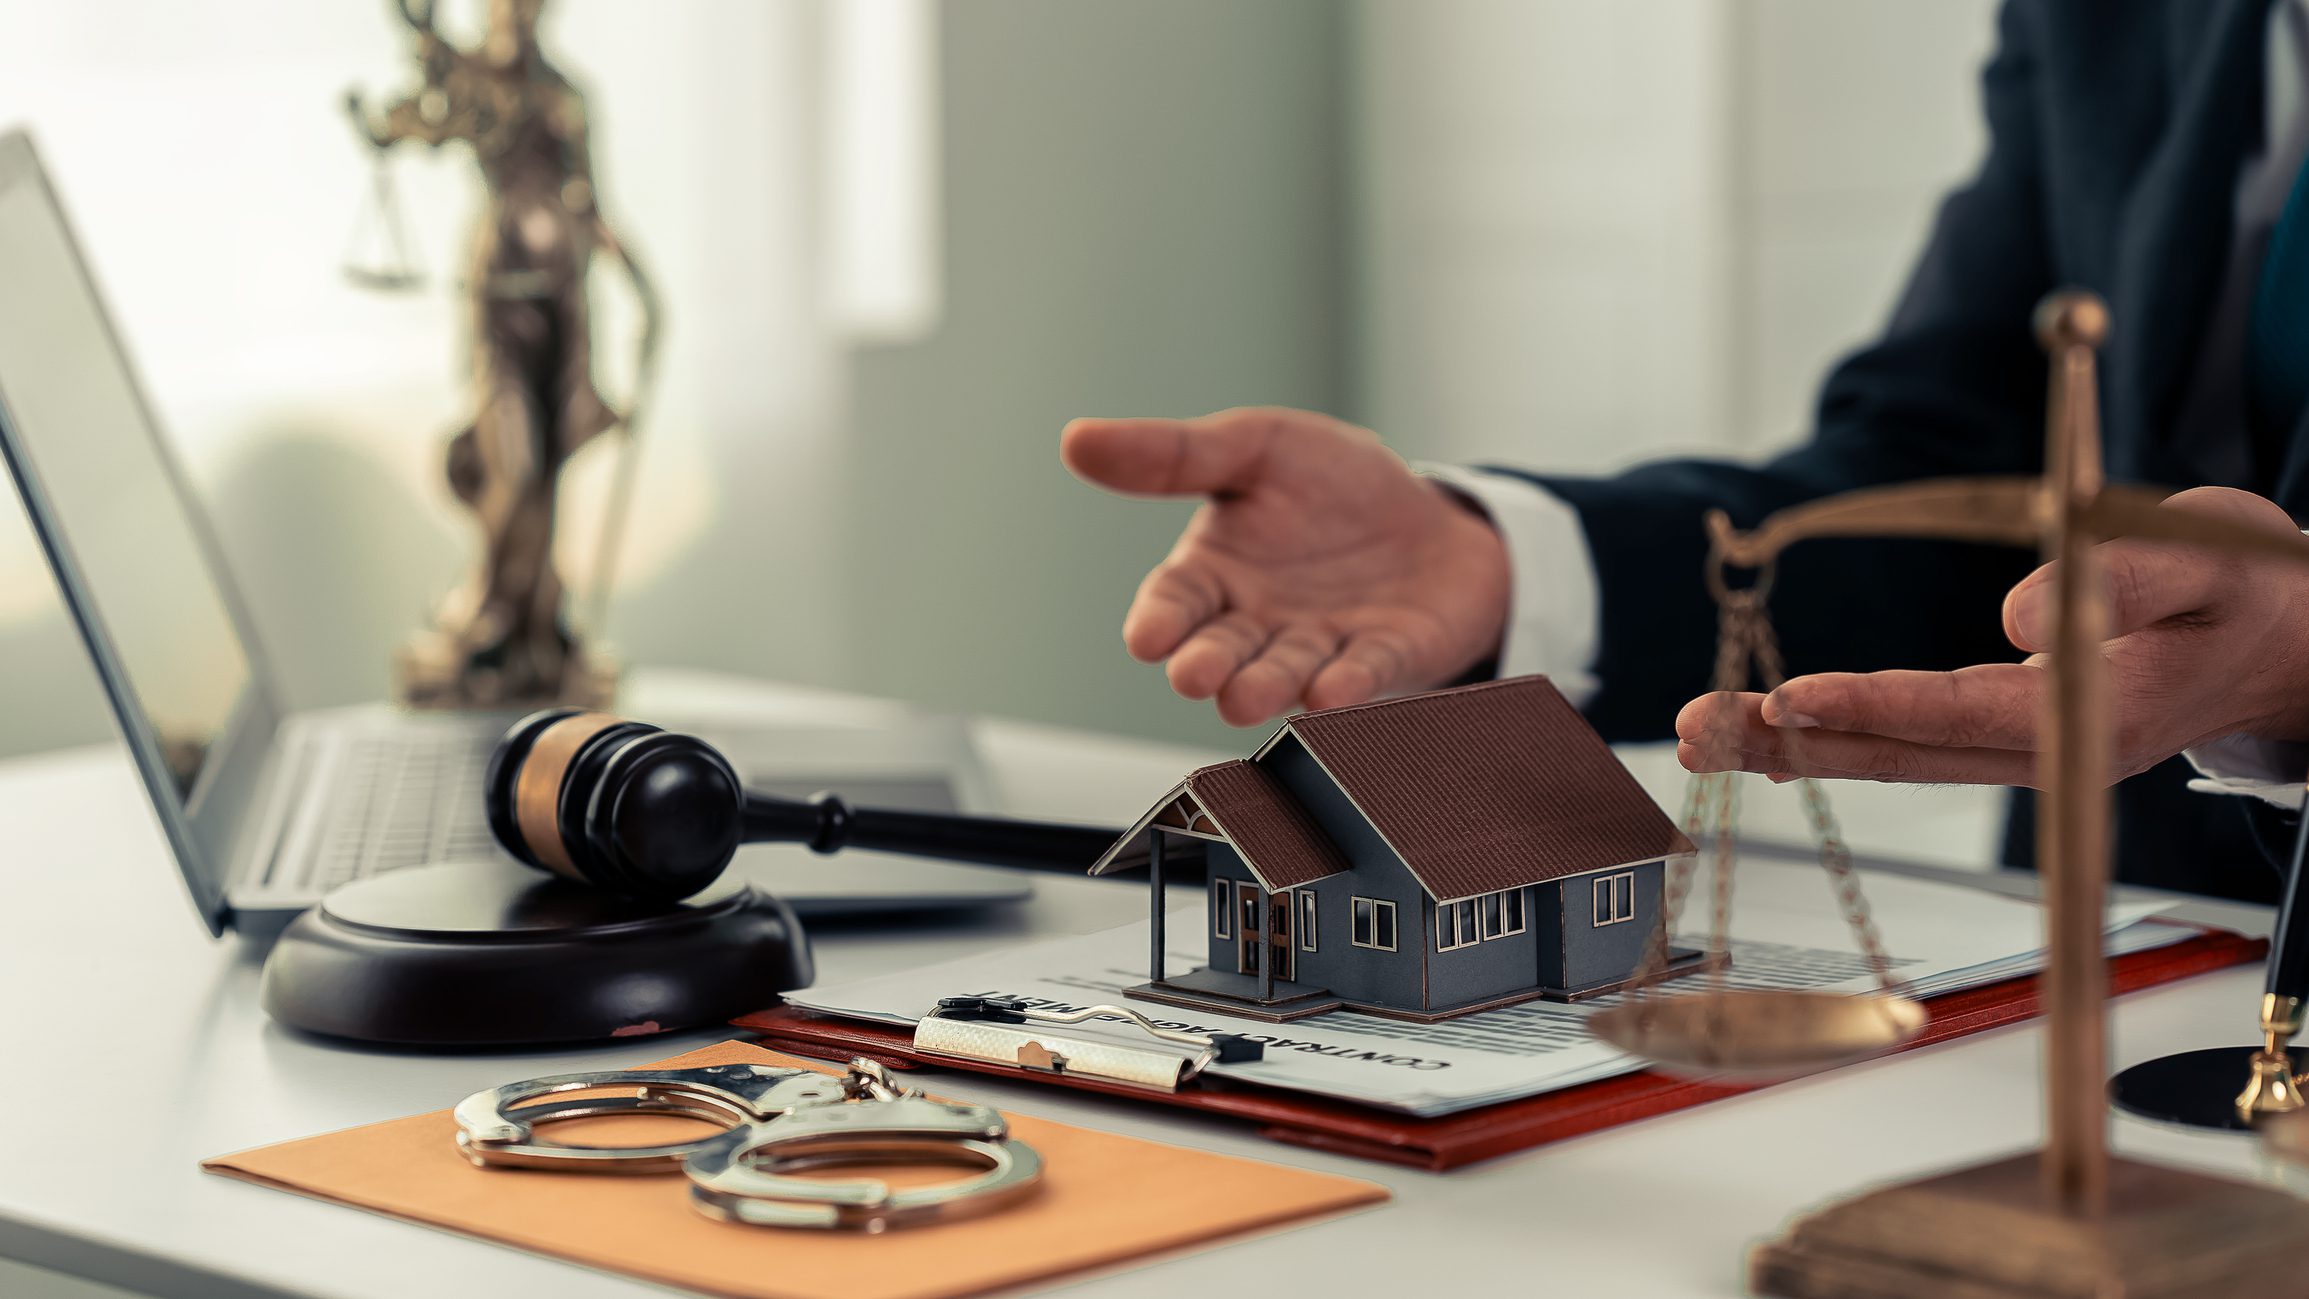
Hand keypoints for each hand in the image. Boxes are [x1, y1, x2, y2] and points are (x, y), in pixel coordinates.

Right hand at [1061, 407, 1510, 724]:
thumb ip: (1174, 454)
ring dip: (1266, 686)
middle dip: (1207, 665)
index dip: (1161, 620)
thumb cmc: (1332, 485)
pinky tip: (1332, 690)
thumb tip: (1075, 439)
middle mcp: (1259, 622)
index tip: (1148, 637)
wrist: (1433, 517)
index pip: (1175, 601)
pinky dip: (1347, 683)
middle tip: (1194, 676)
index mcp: (1217, 573)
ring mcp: (1321, 646)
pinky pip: (1363, 673)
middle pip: (1223, 651)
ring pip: (1284, 673)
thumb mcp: (1256, 447)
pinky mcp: (1384, 658)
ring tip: (1249, 696)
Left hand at [1675, 486, 2308, 786]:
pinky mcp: (2008, 732)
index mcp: (2098, 719)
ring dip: (1791, 745)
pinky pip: (1907, 744)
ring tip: (1699, 735)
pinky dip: (1832, 738)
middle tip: (1695, 729)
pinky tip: (1767, 742)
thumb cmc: (2256, 589)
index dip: (1870, 708)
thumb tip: (2015, 613)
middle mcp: (2048, 751)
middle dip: (1790, 741)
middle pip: (1899, 753)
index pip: (1959, 716)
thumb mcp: (2213, 558)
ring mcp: (2024, 748)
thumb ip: (2126, 579)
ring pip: (1891, 754)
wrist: (2297, 642)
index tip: (1787, 698)